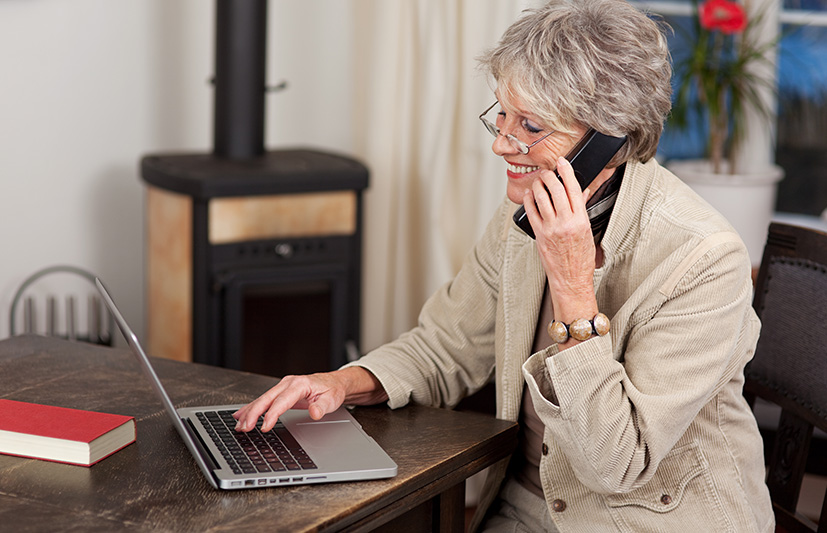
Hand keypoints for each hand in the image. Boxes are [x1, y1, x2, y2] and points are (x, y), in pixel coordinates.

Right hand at [233, 367, 386, 432]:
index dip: (271, 415)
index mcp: (299, 384)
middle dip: (253, 413)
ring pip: (262, 399)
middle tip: (244, 428)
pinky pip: (264, 400)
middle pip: (266, 399)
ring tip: (239, 425)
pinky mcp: (280, 391)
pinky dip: (252, 408)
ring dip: (249, 412)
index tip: (264, 427)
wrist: (334, 383)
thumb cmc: (332, 390)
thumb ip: (322, 407)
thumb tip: (314, 412)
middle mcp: (288, 383)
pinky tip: (241, 415)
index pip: (281, 401)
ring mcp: (283, 386)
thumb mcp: (332, 400)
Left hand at [523, 156, 595, 299]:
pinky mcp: (539, 236)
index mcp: (581, 221)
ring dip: (538, 185)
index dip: (567, 172)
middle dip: (550, 176)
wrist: (571, 280)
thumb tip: (583, 193)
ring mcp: (550, 229)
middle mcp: (565, 223)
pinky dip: (529, 200)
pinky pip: (531, 212)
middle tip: (548, 171)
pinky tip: (529, 194)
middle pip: (556, 190)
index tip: (562, 162)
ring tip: (538, 180)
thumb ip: (583, 210)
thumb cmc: (581, 259)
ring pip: (541, 198)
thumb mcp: (588, 232)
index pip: (574, 189)